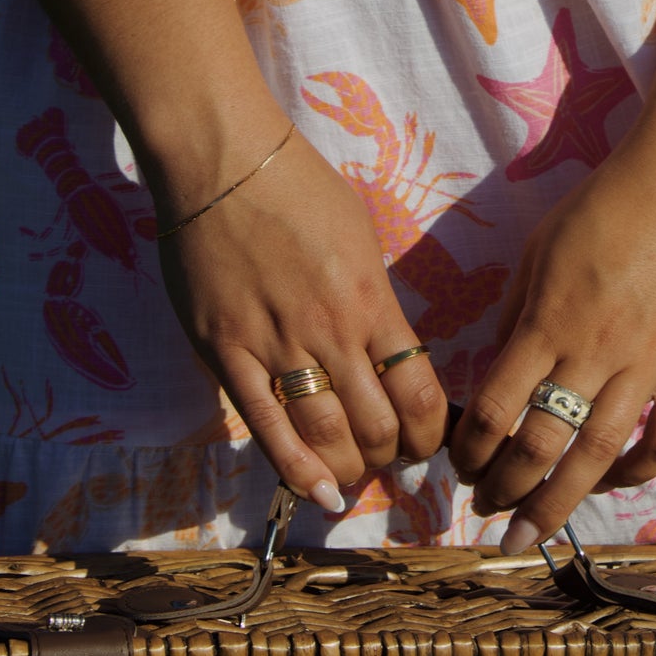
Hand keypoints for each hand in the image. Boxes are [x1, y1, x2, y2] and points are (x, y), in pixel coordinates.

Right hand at [153, 121, 446, 508]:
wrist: (223, 161)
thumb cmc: (298, 188)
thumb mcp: (360, 237)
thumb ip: (375, 299)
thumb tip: (391, 349)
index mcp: (372, 301)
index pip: (421, 392)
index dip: (432, 433)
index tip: (429, 442)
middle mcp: (331, 331)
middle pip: (377, 424)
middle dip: (392, 457)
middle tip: (391, 462)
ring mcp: (276, 344)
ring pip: (325, 435)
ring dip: (350, 468)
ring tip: (357, 477)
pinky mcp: (226, 352)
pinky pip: (264, 427)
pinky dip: (295, 470)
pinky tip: (319, 494)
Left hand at [448, 132, 655, 548]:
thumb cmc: (605, 205)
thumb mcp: (538, 248)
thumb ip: (517, 313)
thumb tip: (497, 367)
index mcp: (548, 320)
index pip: (497, 405)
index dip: (472, 448)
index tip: (460, 466)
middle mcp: (594, 351)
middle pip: (542, 443)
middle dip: (507, 488)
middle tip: (488, 512)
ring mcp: (649, 364)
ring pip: (600, 453)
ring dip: (561, 500)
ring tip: (535, 533)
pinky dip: (638, 470)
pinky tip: (613, 482)